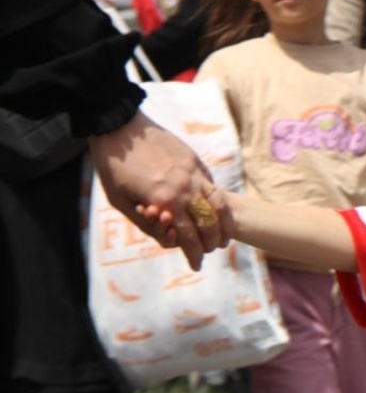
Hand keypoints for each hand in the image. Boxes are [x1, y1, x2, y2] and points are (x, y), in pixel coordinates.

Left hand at [90, 111, 230, 270]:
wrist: (120, 128)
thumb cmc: (114, 167)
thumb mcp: (120, 202)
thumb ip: (145, 223)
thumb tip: (168, 238)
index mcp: (164, 201)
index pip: (189, 237)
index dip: (194, 255)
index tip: (196, 265)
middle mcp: (184, 189)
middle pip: (209, 224)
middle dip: (211, 243)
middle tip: (208, 251)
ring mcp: (193, 173)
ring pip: (220, 205)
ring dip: (225, 225)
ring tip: (224, 236)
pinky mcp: (195, 162)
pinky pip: (212, 186)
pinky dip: (217, 203)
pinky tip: (214, 211)